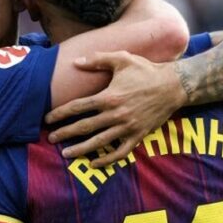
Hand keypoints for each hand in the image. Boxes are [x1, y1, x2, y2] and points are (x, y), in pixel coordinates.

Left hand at [46, 51, 186, 166]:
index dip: (60, 114)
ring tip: (66, 154)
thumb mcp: (122, 59)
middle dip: (65, 134)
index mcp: (108, 96)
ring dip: (81, 149)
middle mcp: (115, 114)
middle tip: (51, 139)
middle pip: (84, 127)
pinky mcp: (138, 136)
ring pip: (99, 142)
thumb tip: (76, 62)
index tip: (47, 119)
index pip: (78, 107)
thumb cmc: (146, 70)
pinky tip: (95, 163)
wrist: (174, 86)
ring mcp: (127, 127)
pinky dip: (107, 160)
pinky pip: (120, 152)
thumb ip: (98, 60)